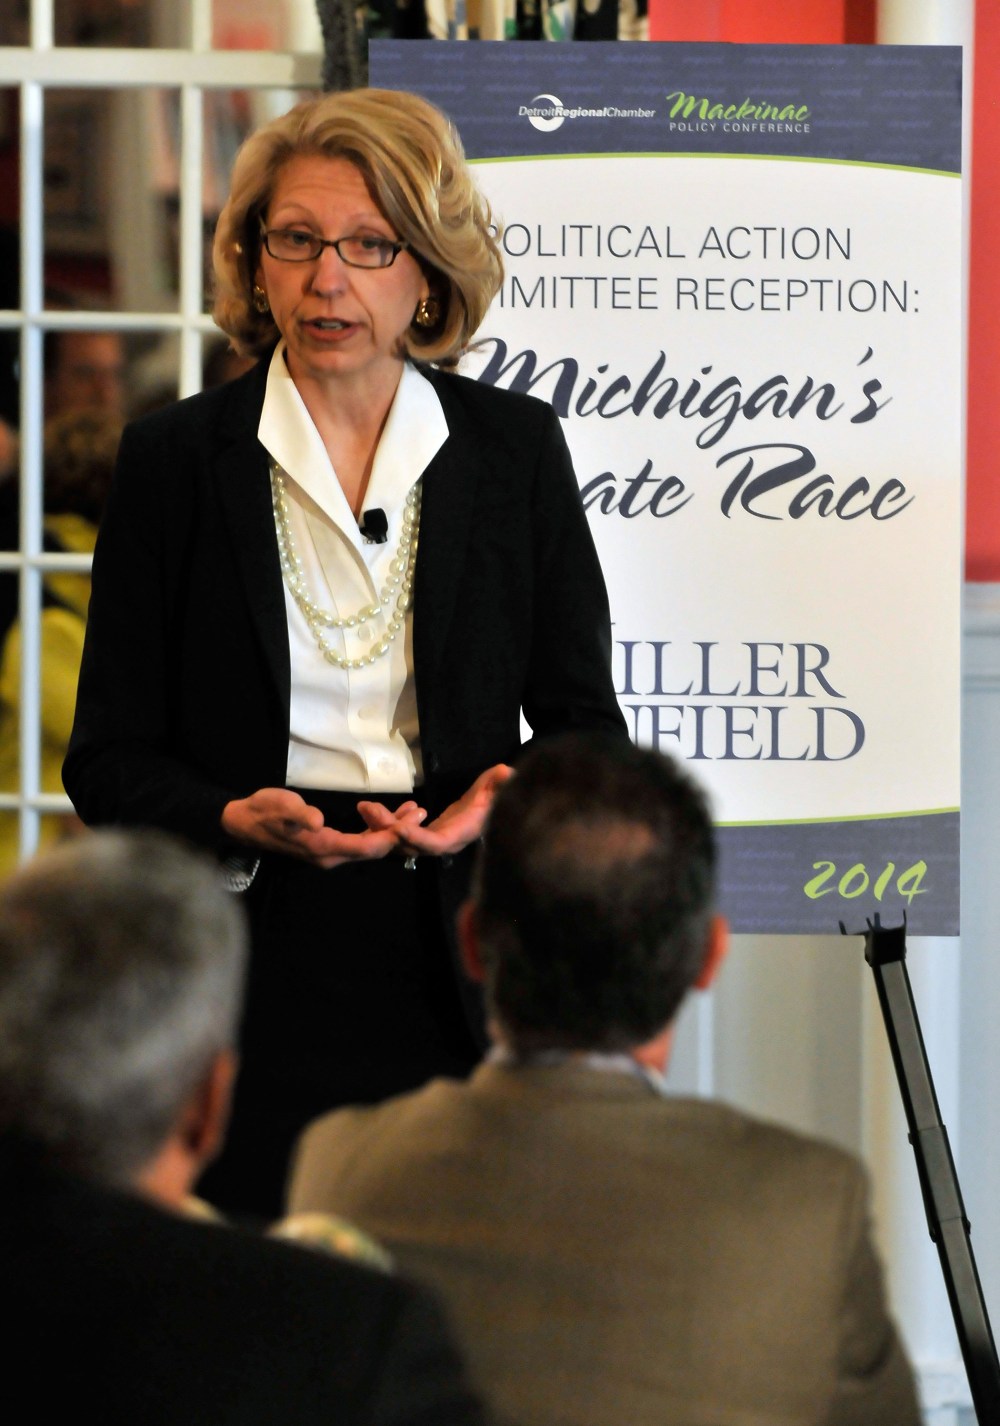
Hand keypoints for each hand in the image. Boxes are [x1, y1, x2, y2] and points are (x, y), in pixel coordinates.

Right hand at [221, 788, 425, 869]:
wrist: (245, 821)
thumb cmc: (264, 810)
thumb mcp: (280, 806)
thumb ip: (300, 814)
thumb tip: (318, 821)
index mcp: (323, 847)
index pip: (365, 847)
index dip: (390, 837)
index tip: (411, 823)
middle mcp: (330, 856)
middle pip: (373, 849)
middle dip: (399, 833)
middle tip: (421, 813)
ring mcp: (329, 853)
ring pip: (368, 846)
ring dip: (391, 831)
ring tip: (413, 811)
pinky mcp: (328, 845)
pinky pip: (359, 842)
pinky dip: (377, 830)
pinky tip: (390, 817)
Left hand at [358, 764, 513, 858]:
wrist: (488, 810)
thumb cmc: (494, 799)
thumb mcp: (498, 789)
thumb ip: (500, 783)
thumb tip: (507, 772)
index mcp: (459, 834)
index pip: (437, 844)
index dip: (418, 839)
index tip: (398, 828)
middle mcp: (442, 842)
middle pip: (410, 845)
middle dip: (387, 830)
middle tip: (368, 809)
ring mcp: (429, 839)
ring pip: (400, 840)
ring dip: (381, 825)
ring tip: (364, 807)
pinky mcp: (421, 833)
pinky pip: (400, 832)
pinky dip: (387, 821)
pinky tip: (373, 808)